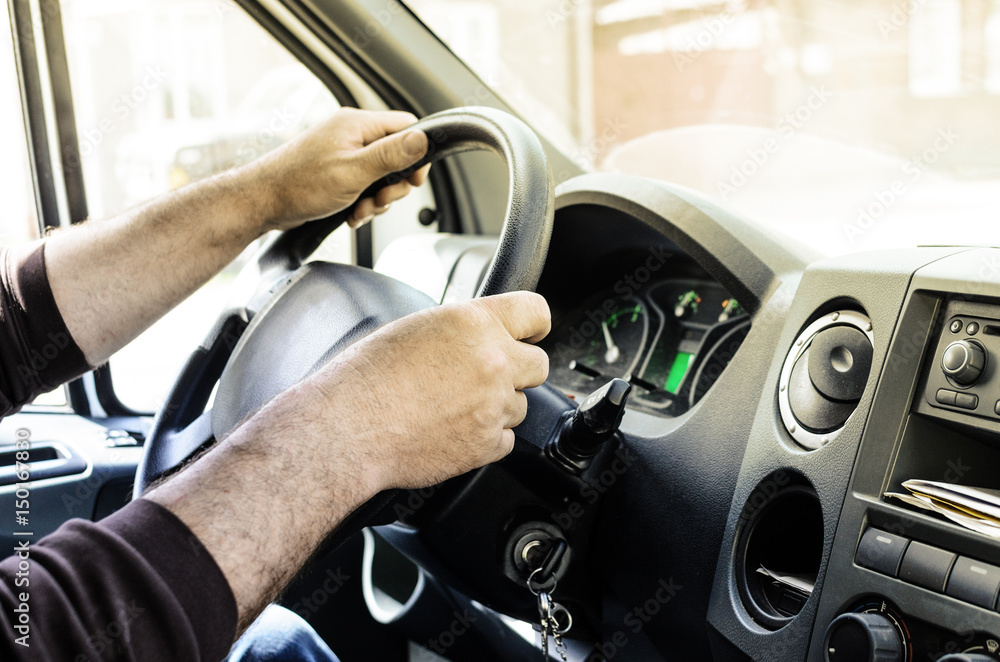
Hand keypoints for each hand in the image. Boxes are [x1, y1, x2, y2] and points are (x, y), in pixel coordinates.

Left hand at [247, 108, 430, 232]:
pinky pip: (363, 184)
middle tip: (379, 200)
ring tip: (360, 210)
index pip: (406, 127)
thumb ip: (390, 155)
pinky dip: (362, 202)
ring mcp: (343, 152)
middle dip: (393, 185)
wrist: (262, 200)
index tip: (412, 180)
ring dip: (377, 199)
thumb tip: (423, 139)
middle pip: (396, 155)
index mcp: (357, 124)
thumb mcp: (354, 171)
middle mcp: (351, 134)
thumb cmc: (300, 184)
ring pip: (380, 175)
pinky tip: (351, 213)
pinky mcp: (335, 170)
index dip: (416, 155)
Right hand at [305, 291, 550, 490]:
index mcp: (474, 322)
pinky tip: (452, 430)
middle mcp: (492, 360)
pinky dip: (486, 438)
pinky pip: (505, 440)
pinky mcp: (486, 444)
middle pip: (538, 364)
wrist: (347, 427)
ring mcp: (493, 405)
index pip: (536, 311)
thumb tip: (482, 335)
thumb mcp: (416, 327)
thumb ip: (461, 328)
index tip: (531, 334)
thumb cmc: (366, 377)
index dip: (534, 325)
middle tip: (484, 378)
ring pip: (520, 405)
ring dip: (496, 407)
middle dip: (517, 370)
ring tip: (453, 407)